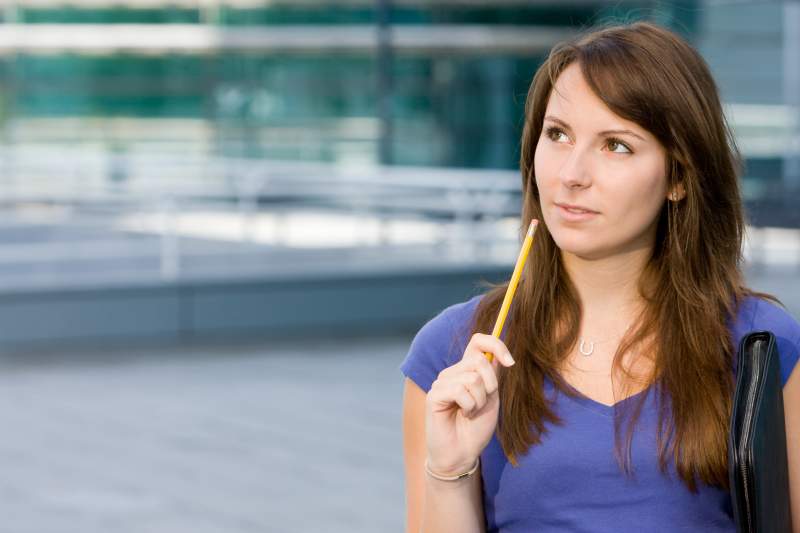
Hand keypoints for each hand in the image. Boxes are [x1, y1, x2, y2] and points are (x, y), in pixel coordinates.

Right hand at [424, 333, 514, 476]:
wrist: (462, 453)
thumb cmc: (476, 428)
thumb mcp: (491, 397)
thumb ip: (492, 374)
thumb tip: (498, 353)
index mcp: (467, 370)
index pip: (478, 341)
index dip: (496, 344)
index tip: (510, 362)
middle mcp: (453, 372)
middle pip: (479, 360)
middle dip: (490, 384)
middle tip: (483, 403)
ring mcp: (442, 382)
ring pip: (472, 378)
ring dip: (479, 400)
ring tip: (471, 412)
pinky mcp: (434, 394)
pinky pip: (459, 390)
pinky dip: (469, 406)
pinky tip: (462, 415)